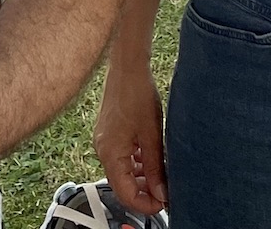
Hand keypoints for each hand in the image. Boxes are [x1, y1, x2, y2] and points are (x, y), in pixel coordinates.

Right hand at [94, 62, 167, 215]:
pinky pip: (123, 157)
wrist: (127, 67)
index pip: (125, 194)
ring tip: (163, 173)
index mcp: (110, 153)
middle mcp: (104, 150)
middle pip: (123, 184)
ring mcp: (106, 142)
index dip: (145, 204)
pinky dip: (137, 162)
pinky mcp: (111, 134)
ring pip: (124, 171)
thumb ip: (156, 167)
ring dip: (143, 177)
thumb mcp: (152, 135)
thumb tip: (161, 193)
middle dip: (145, 191)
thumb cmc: (136, 94)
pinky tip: (153, 158)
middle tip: (166, 190)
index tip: (163, 204)